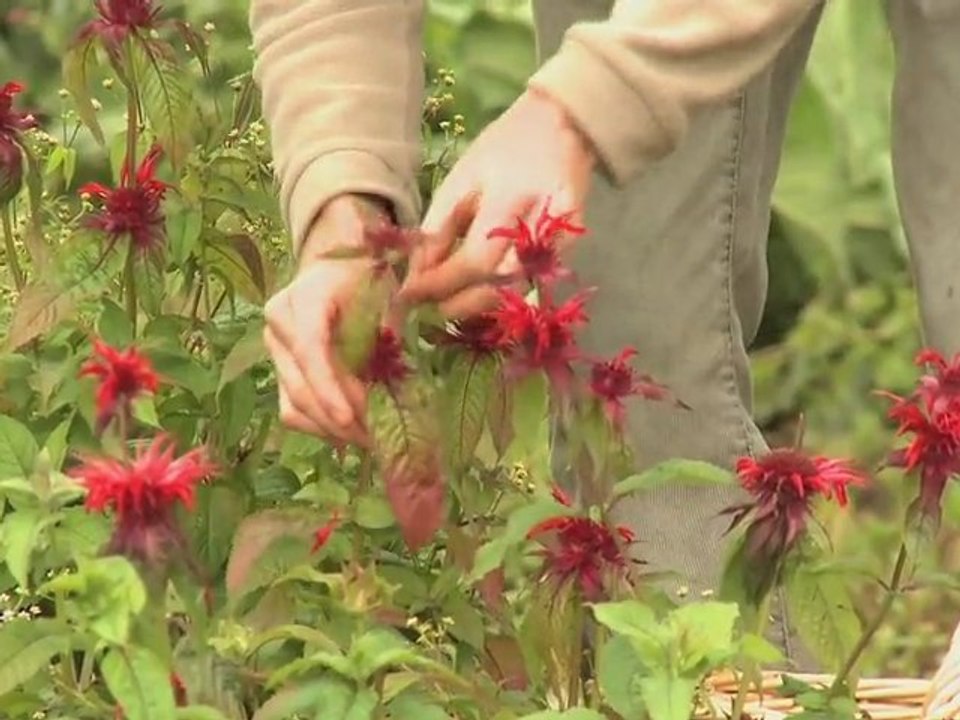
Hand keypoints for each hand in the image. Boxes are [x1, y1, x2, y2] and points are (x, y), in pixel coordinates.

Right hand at [264, 195, 389, 444]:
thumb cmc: (368, 280)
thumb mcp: (386, 298)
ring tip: (371, 440)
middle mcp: (279, 324)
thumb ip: (388, 338)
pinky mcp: (279, 371)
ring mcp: (274, 350)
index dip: (328, 388)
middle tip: (379, 439)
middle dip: (340, 420)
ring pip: (293, 406)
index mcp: (304, 298)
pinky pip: (293, 411)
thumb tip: (396, 389)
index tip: (350, 418)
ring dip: (332, 430)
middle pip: (301, 386)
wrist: (337, 270)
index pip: (310, 350)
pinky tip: (353, 432)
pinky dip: (323, 427)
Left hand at [400, 88, 595, 316]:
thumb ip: (440, 227)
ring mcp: (563, 239)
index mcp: (508, 199)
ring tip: (451, 305)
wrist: (560, 126)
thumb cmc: (503, 149)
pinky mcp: (574, 246)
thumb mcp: (462, 178)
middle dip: (459, 303)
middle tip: (430, 309)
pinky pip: (537, 280)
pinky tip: (483, 293)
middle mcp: (540, 225)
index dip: (440, 284)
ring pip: (519, 290)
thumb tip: (416, 274)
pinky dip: (508, 292)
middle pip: (499, 284)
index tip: (410, 297)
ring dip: (481, 304)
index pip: (473, 260)